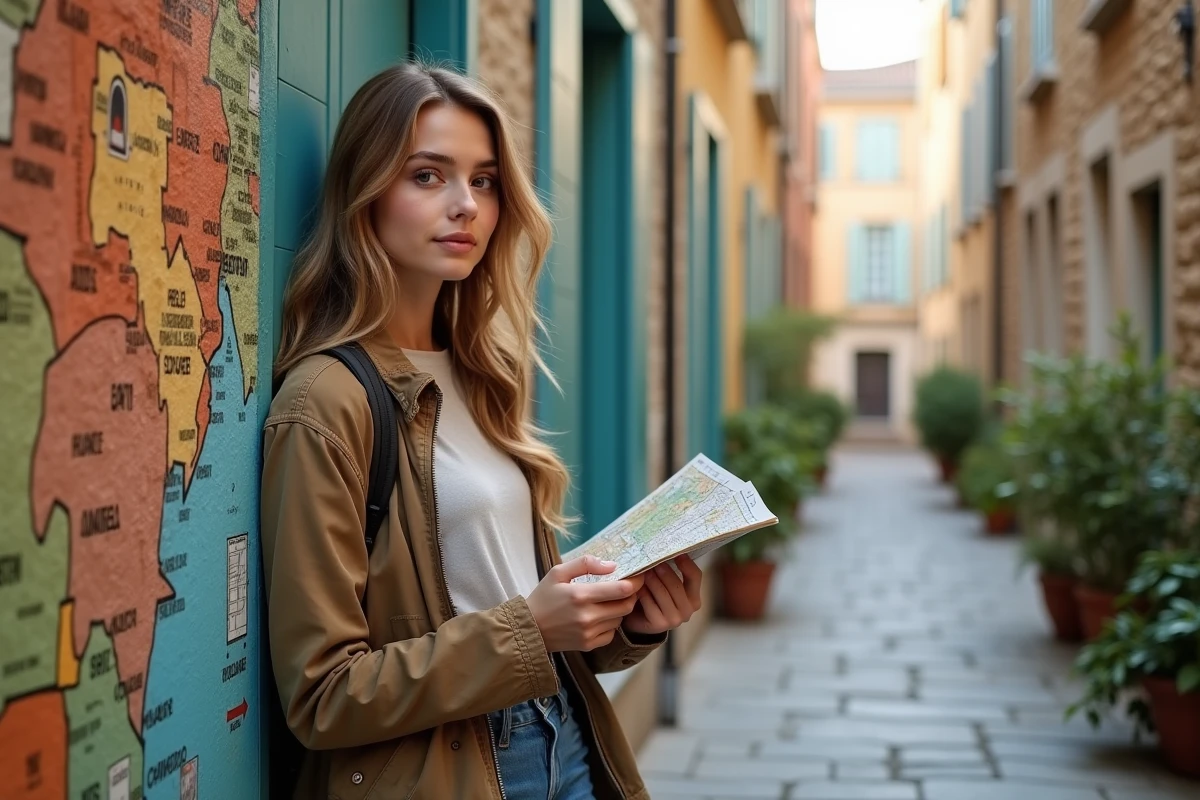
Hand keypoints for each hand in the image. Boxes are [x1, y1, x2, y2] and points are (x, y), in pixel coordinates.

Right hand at [527, 556, 645, 652]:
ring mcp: (588, 633)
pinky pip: (611, 633)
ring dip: (619, 609)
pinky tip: (600, 617)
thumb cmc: (543, 597)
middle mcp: (587, 616)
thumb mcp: (558, 572)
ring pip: (619, 619)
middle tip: (627, 588)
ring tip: (609, 601)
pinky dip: (611, 624)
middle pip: (626, 606)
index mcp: (580, 595)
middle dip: (631, 595)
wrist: (529, 629)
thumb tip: (612, 566)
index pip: (621, 590)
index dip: (635, 582)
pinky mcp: (588, 645)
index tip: (638, 576)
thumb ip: (585, 563)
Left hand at [623, 555, 702, 635]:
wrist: (640, 621)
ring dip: (650, 579)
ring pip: (662, 593)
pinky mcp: (659, 624)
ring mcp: (675, 619)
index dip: (686, 563)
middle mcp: (688, 610)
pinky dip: (642, 592)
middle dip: (663, 570)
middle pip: (676, 584)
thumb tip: (664, 549)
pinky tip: (635, 585)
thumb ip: (669, 571)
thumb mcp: (666, 584)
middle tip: (651, 558)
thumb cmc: (654, 597)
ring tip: (641, 569)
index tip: (676, 552)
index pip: (695, 576)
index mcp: (694, 598)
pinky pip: (649, 602)